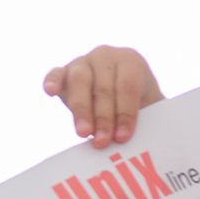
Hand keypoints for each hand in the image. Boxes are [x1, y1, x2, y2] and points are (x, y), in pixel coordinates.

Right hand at [43, 45, 164, 146]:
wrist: (126, 97)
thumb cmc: (141, 107)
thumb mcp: (149, 109)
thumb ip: (144, 120)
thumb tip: (135, 140)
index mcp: (131, 61)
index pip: (127, 86)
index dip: (125, 112)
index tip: (123, 137)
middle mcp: (106, 57)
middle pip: (103, 86)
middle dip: (103, 117)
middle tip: (102, 141)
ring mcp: (84, 61)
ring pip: (80, 81)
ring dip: (81, 109)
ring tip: (83, 133)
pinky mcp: (64, 71)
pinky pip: (56, 73)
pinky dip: (52, 81)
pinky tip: (50, 92)